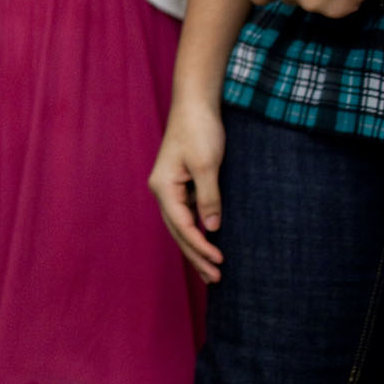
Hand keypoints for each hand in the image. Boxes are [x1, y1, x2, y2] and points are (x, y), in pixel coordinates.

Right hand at [149, 100, 225, 282]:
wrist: (195, 104)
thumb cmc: (199, 130)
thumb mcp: (207, 164)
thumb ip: (209, 196)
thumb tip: (212, 227)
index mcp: (164, 188)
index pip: (182, 226)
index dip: (200, 247)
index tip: (220, 262)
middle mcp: (163, 191)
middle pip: (177, 232)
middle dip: (195, 256)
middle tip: (215, 279)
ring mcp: (170, 188)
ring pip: (181, 226)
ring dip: (195, 248)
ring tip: (210, 271)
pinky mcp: (181, 183)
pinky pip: (188, 214)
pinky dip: (198, 231)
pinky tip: (209, 242)